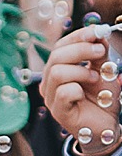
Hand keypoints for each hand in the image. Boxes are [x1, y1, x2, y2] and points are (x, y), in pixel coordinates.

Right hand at [43, 25, 121, 155]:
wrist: (106, 124)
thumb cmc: (102, 98)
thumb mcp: (103, 70)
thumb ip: (99, 53)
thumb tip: (98, 34)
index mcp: (57, 69)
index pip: (59, 46)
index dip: (77, 36)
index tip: (97, 32)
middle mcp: (50, 83)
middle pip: (56, 56)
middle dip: (81, 50)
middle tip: (101, 52)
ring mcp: (51, 98)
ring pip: (57, 73)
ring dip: (81, 71)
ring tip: (95, 78)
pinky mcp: (58, 112)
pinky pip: (64, 93)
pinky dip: (79, 90)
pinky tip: (85, 95)